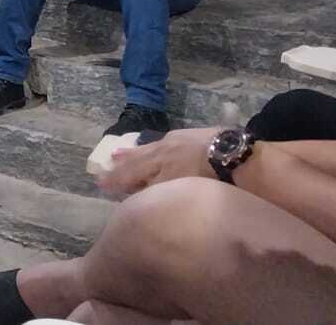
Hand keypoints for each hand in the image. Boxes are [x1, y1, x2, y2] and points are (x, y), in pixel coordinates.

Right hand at [96, 126, 218, 196]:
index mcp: (163, 173)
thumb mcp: (189, 192)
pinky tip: (145, 146)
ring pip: (144, 151)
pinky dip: (146, 146)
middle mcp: (162, 158)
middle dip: (119, 172)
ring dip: (128, 155)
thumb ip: (168, 195)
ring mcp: (171, 145)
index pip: (137, 179)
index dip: (119, 184)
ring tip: (115, 155)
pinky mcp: (182, 136)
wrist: (234, 154)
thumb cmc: (216, 181)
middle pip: (136, 165)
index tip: (103, 187)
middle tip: (102, 175)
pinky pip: (156, 143)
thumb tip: (149, 199)